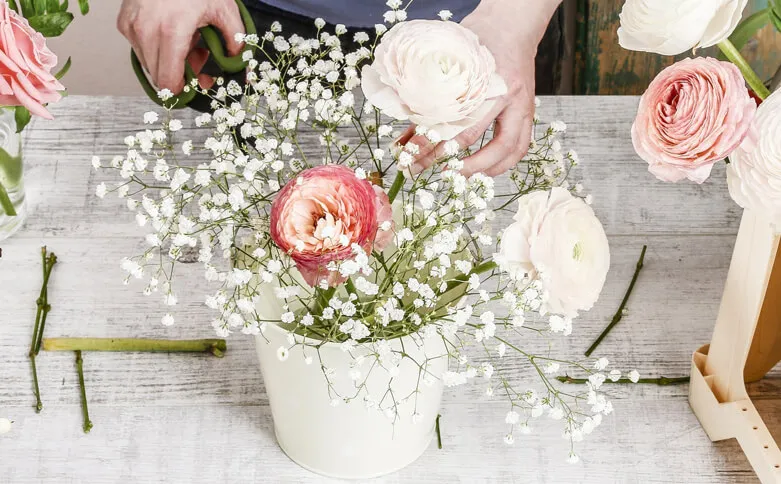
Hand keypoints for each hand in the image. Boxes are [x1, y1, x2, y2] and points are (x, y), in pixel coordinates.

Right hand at [117, 0, 244, 92]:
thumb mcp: (224, 9)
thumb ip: (235, 40)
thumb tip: (239, 63)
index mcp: (172, 31)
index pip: (168, 81)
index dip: (183, 90)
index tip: (196, 84)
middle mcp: (147, 31)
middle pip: (159, 76)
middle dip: (180, 75)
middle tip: (199, 57)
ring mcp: (132, 27)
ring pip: (149, 64)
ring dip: (168, 61)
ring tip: (187, 41)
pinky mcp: (124, 23)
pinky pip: (140, 49)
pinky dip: (156, 47)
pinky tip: (171, 32)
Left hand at [402, 0, 560, 176]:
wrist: (512, 25)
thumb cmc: (479, 40)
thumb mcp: (453, 61)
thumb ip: (433, 95)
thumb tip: (406, 134)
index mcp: (492, 83)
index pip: (460, 124)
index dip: (434, 143)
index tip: (411, 156)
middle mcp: (511, 98)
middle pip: (488, 143)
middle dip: (461, 165)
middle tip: (433, 172)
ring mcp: (524, 107)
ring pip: (512, 150)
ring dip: (487, 169)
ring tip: (461, 177)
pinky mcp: (528, 112)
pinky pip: (520, 145)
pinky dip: (502, 162)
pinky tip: (484, 169)